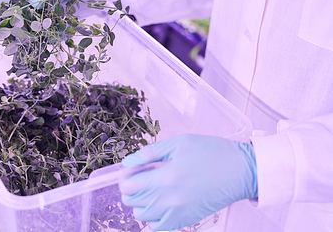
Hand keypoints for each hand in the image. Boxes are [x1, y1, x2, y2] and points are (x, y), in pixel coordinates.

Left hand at [119, 134, 257, 230]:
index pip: (129, 187)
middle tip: (140, 177)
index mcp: (166, 178)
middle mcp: (169, 200)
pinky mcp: (187, 220)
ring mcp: (178, 213)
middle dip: (130, 189)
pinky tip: (159, 203)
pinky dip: (153, 218)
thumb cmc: (212, 152)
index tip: (132, 170)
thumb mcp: (178, 143)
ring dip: (140, 203)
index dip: (125, 178)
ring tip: (150, 189)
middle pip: (133, 202)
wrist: (240, 170)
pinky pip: (159, 227)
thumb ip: (149, 153)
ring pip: (142, 216)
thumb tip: (127, 162)